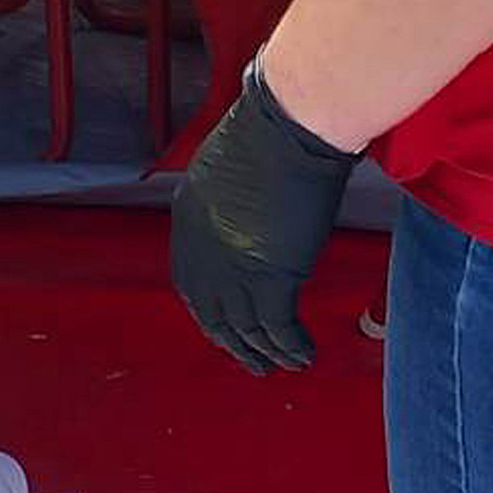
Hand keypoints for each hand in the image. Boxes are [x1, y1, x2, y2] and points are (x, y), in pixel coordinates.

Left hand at [169, 60, 362, 371]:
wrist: (288, 127)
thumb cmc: (268, 134)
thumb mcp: (229, 171)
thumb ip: (228, 204)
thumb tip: (245, 218)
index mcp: (188, 218)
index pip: (190, 279)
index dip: (209, 308)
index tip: (223, 325)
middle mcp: (202, 248)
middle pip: (211, 310)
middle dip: (231, 341)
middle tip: (250, 361)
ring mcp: (233, 266)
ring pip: (244, 327)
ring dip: (265, 352)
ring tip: (283, 365)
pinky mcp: (271, 278)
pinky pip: (278, 329)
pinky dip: (292, 347)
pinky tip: (304, 355)